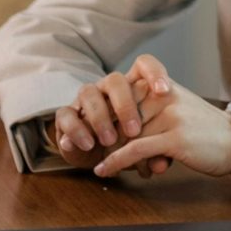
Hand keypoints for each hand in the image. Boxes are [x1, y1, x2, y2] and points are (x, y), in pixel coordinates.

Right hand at [49, 59, 168, 170]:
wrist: (98, 156)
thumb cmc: (129, 145)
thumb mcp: (144, 148)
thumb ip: (156, 152)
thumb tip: (162, 166)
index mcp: (131, 86)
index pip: (143, 64)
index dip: (154, 72)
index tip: (165, 92)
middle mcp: (106, 88)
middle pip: (115, 80)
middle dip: (125, 105)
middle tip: (134, 130)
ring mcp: (84, 100)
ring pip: (88, 93)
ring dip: (100, 118)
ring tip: (110, 141)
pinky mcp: (65, 115)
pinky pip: (65, 115)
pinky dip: (76, 130)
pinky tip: (87, 145)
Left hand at [91, 60, 230, 181]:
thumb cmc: (205, 130)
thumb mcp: (176, 110)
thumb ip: (149, 112)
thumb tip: (114, 131)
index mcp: (163, 86)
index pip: (122, 98)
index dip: (106, 119)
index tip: (96, 134)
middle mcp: (165, 96)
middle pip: (121, 119)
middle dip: (109, 140)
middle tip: (101, 154)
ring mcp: (170, 116)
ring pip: (126, 137)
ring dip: (113, 155)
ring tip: (107, 167)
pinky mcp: (174, 137)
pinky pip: (135, 150)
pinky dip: (115, 161)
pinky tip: (104, 170)